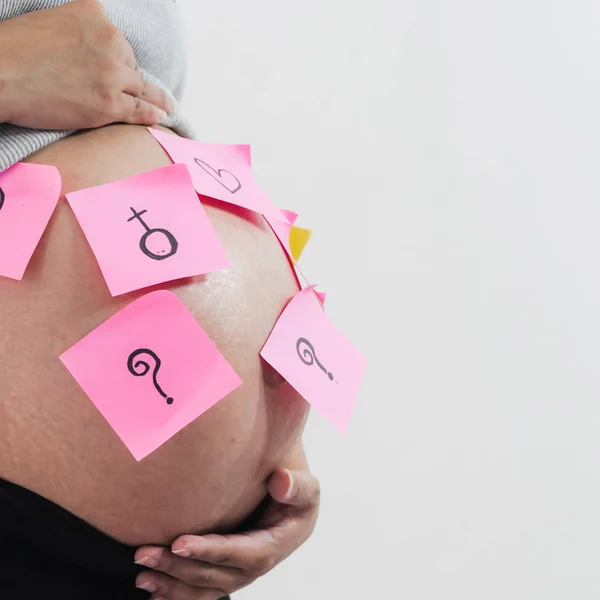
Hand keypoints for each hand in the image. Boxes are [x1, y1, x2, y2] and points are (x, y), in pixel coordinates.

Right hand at [0, 0, 173, 128]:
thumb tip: (93, 45)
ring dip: (149, 97)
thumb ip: (79, 29)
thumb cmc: (15, 49)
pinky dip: (151, 113)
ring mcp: (112, 74)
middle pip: (129, 62)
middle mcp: (110, 40)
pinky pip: (139, 109)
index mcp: (95, 14)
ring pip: (139, 87)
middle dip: (124, 76)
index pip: (116, 38)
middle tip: (118, 88)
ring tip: (166, 106)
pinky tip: (161, 115)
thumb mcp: (52, 20)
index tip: (116, 65)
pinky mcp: (110, 104)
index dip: (114, 56)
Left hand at [134, 468, 320, 599]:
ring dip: (172, 584)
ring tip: (142, 574)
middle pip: (216, 575)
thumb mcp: (306, 487)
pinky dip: (177, 595)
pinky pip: (202, 591)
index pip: (241, 554)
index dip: (210, 551)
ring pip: (204, 588)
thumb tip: (280, 482)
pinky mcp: (227, 572)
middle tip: (144, 554)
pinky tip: (154, 592)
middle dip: (179, 568)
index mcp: (276, 545)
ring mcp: (240, 573)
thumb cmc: (295, 492)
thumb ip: (297, 486)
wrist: (291, 500)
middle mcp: (256, 566)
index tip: (178, 543)